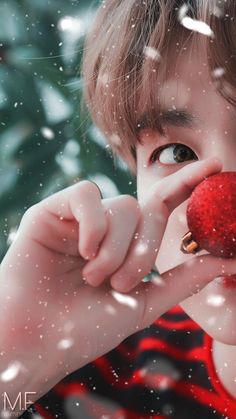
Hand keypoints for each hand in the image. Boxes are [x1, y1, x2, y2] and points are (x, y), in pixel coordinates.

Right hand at [1, 157, 234, 396]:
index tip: (216, 166)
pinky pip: (86, 195)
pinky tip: (83, 251)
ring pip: (121, 206)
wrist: (36, 340)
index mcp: (125, 245)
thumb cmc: (85, 327)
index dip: (188, 184)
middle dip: (142, 251)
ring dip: (116, 249)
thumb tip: (227, 260)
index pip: (162, 204)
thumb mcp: (143, 304)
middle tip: (120, 284)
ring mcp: (79, 218)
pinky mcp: (51, 211)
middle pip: (145, 208)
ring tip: (94, 278)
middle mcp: (104, 228)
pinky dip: (93, 224)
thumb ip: (184, 280)